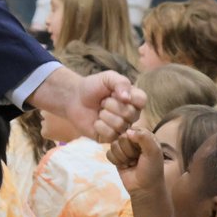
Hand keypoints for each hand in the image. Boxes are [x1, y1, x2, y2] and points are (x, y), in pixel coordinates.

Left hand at [28, 67, 143, 144]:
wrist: (74, 98)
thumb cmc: (93, 87)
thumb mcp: (108, 78)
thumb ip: (120, 83)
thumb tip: (127, 98)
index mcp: (134, 100)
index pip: (142, 100)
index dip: (128, 96)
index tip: (114, 92)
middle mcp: (131, 115)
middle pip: (130, 114)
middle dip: (111, 105)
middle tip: (103, 101)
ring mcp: (122, 127)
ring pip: (120, 125)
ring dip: (104, 115)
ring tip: (99, 110)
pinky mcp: (110, 138)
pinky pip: (111, 135)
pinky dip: (100, 126)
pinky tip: (96, 121)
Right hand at [108, 126, 164, 196]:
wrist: (144, 188)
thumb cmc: (152, 170)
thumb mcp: (154, 152)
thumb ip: (144, 138)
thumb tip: (127, 131)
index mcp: (144, 135)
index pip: (131, 130)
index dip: (134, 142)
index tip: (142, 151)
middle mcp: (133, 140)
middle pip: (121, 138)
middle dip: (128, 151)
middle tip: (137, 159)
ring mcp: (123, 148)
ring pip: (113, 145)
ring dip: (123, 158)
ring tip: (131, 163)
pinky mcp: (116, 157)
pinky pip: (108, 154)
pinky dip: (116, 162)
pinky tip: (125, 166)